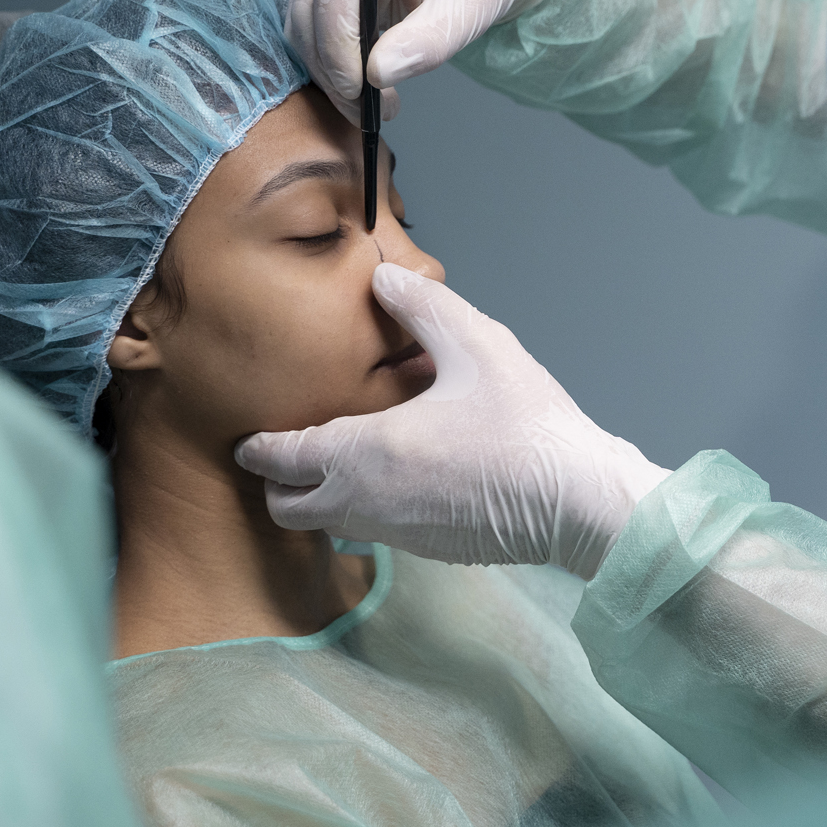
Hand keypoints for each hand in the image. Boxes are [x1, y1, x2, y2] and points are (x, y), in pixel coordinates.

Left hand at [235, 264, 668, 577]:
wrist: (576, 499)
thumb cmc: (526, 424)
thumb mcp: (476, 344)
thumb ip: (422, 308)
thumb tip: (383, 277)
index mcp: (365, 452)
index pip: (282, 459)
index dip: (259, 446)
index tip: (250, 437)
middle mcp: (367, 501)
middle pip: (288, 508)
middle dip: (278, 483)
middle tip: (291, 452)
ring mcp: (396, 532)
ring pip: (329, 525)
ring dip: (322, 497)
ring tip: (343, 460)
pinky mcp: (427, 549)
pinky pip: (372, 532)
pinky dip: (365, 510)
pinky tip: (401, 477)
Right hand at [286, 0, 557, 123]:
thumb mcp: (466, 12)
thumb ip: (426, 43)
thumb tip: (376, 74)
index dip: (339, 44)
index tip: (359, 90)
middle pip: (310, 4)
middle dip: (333, 67)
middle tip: (368, 112)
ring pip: (300, 16)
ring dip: (327, 68)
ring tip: (371, 102)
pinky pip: (307, 18)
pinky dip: (328, 56)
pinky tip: (362, 79)